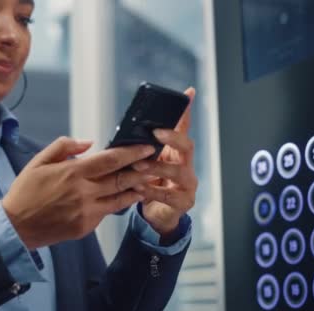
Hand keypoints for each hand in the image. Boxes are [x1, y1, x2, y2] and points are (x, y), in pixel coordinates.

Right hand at [2, 136, 155, 249]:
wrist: (16, 226)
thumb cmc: (25, 191)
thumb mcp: (38, 162)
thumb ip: (63, 147)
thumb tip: (88, 143)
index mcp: (72, 173)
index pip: (110, 160)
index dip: (132, 153)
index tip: (146, 148)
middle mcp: (83, 193)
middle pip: (121, 179)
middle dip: (140, 170)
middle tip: (152, 163)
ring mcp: (86, 212)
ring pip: (120, 199)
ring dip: (135, 188)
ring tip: (146, 180)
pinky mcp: (85, 227)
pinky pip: (107, 213)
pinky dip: (118, 203)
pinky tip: (125, 197)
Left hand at [132, 88, 197, 235]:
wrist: (155, 215)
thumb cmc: (147, 184)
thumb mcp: (142, 162)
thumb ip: (138, 148)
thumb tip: (124, 129)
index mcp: (175, 152)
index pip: (183, 127)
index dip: (185, 111)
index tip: (188, 92)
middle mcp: (186, 164)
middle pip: (187, 145)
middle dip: (172, 137)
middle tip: (156, 133)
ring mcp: (187, 183)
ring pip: (178, 171)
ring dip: (157, 166)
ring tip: (138, 165)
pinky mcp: (183, 201)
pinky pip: (169, 195)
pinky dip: (151, 190)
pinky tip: (137, 187)